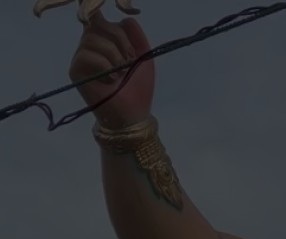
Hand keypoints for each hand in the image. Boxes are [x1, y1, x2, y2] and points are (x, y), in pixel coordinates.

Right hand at [68, 13, 153, 128]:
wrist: (133, 113)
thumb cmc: (138, 88)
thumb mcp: (144, 59)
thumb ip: (137, 37)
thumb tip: (126, 18)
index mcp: (106, 40)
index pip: (97, 17)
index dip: (99, 12)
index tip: (110, 18)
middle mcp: (90, 45)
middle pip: (99, 24)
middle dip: (120, 39)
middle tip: (129, 60)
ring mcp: (81, 57)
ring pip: (93, 39)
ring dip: (114, 54)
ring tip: (122, 72)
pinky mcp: (75, 70)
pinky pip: (86, 55)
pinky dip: (104, 64)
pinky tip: (112, 78)